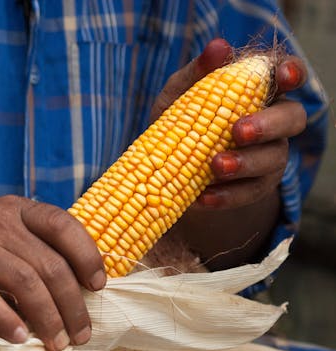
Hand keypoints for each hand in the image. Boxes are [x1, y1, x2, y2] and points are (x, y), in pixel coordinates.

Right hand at [0, 195, 105, 350]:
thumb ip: (25, 241)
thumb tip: (67, 285)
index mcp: (13, 208)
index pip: (62, 225)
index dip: (86, 256)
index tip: (97, 286)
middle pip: (48, 265)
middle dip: (72, 305)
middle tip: (79, 334)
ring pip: (24, 283)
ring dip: (47, 318)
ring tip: (55, 343)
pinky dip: (4, 319)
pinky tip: (17, 337)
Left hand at [150, 39, 307, 267]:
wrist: (165, 170)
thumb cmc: (177, 120)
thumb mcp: (177, 95)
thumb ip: (196, 73)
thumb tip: (218, 47)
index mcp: (258, 91)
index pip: (286, 75)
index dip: (290, 73)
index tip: (283, 77)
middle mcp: (273, 121)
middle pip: (293, 118)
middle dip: (268, 124)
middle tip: (238, 131)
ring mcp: (269, 155)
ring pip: (273, 158)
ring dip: (245, 162)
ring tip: (214, 166)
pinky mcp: (256, 186)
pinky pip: (250, 192)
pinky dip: (226, 195)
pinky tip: (203, 197)